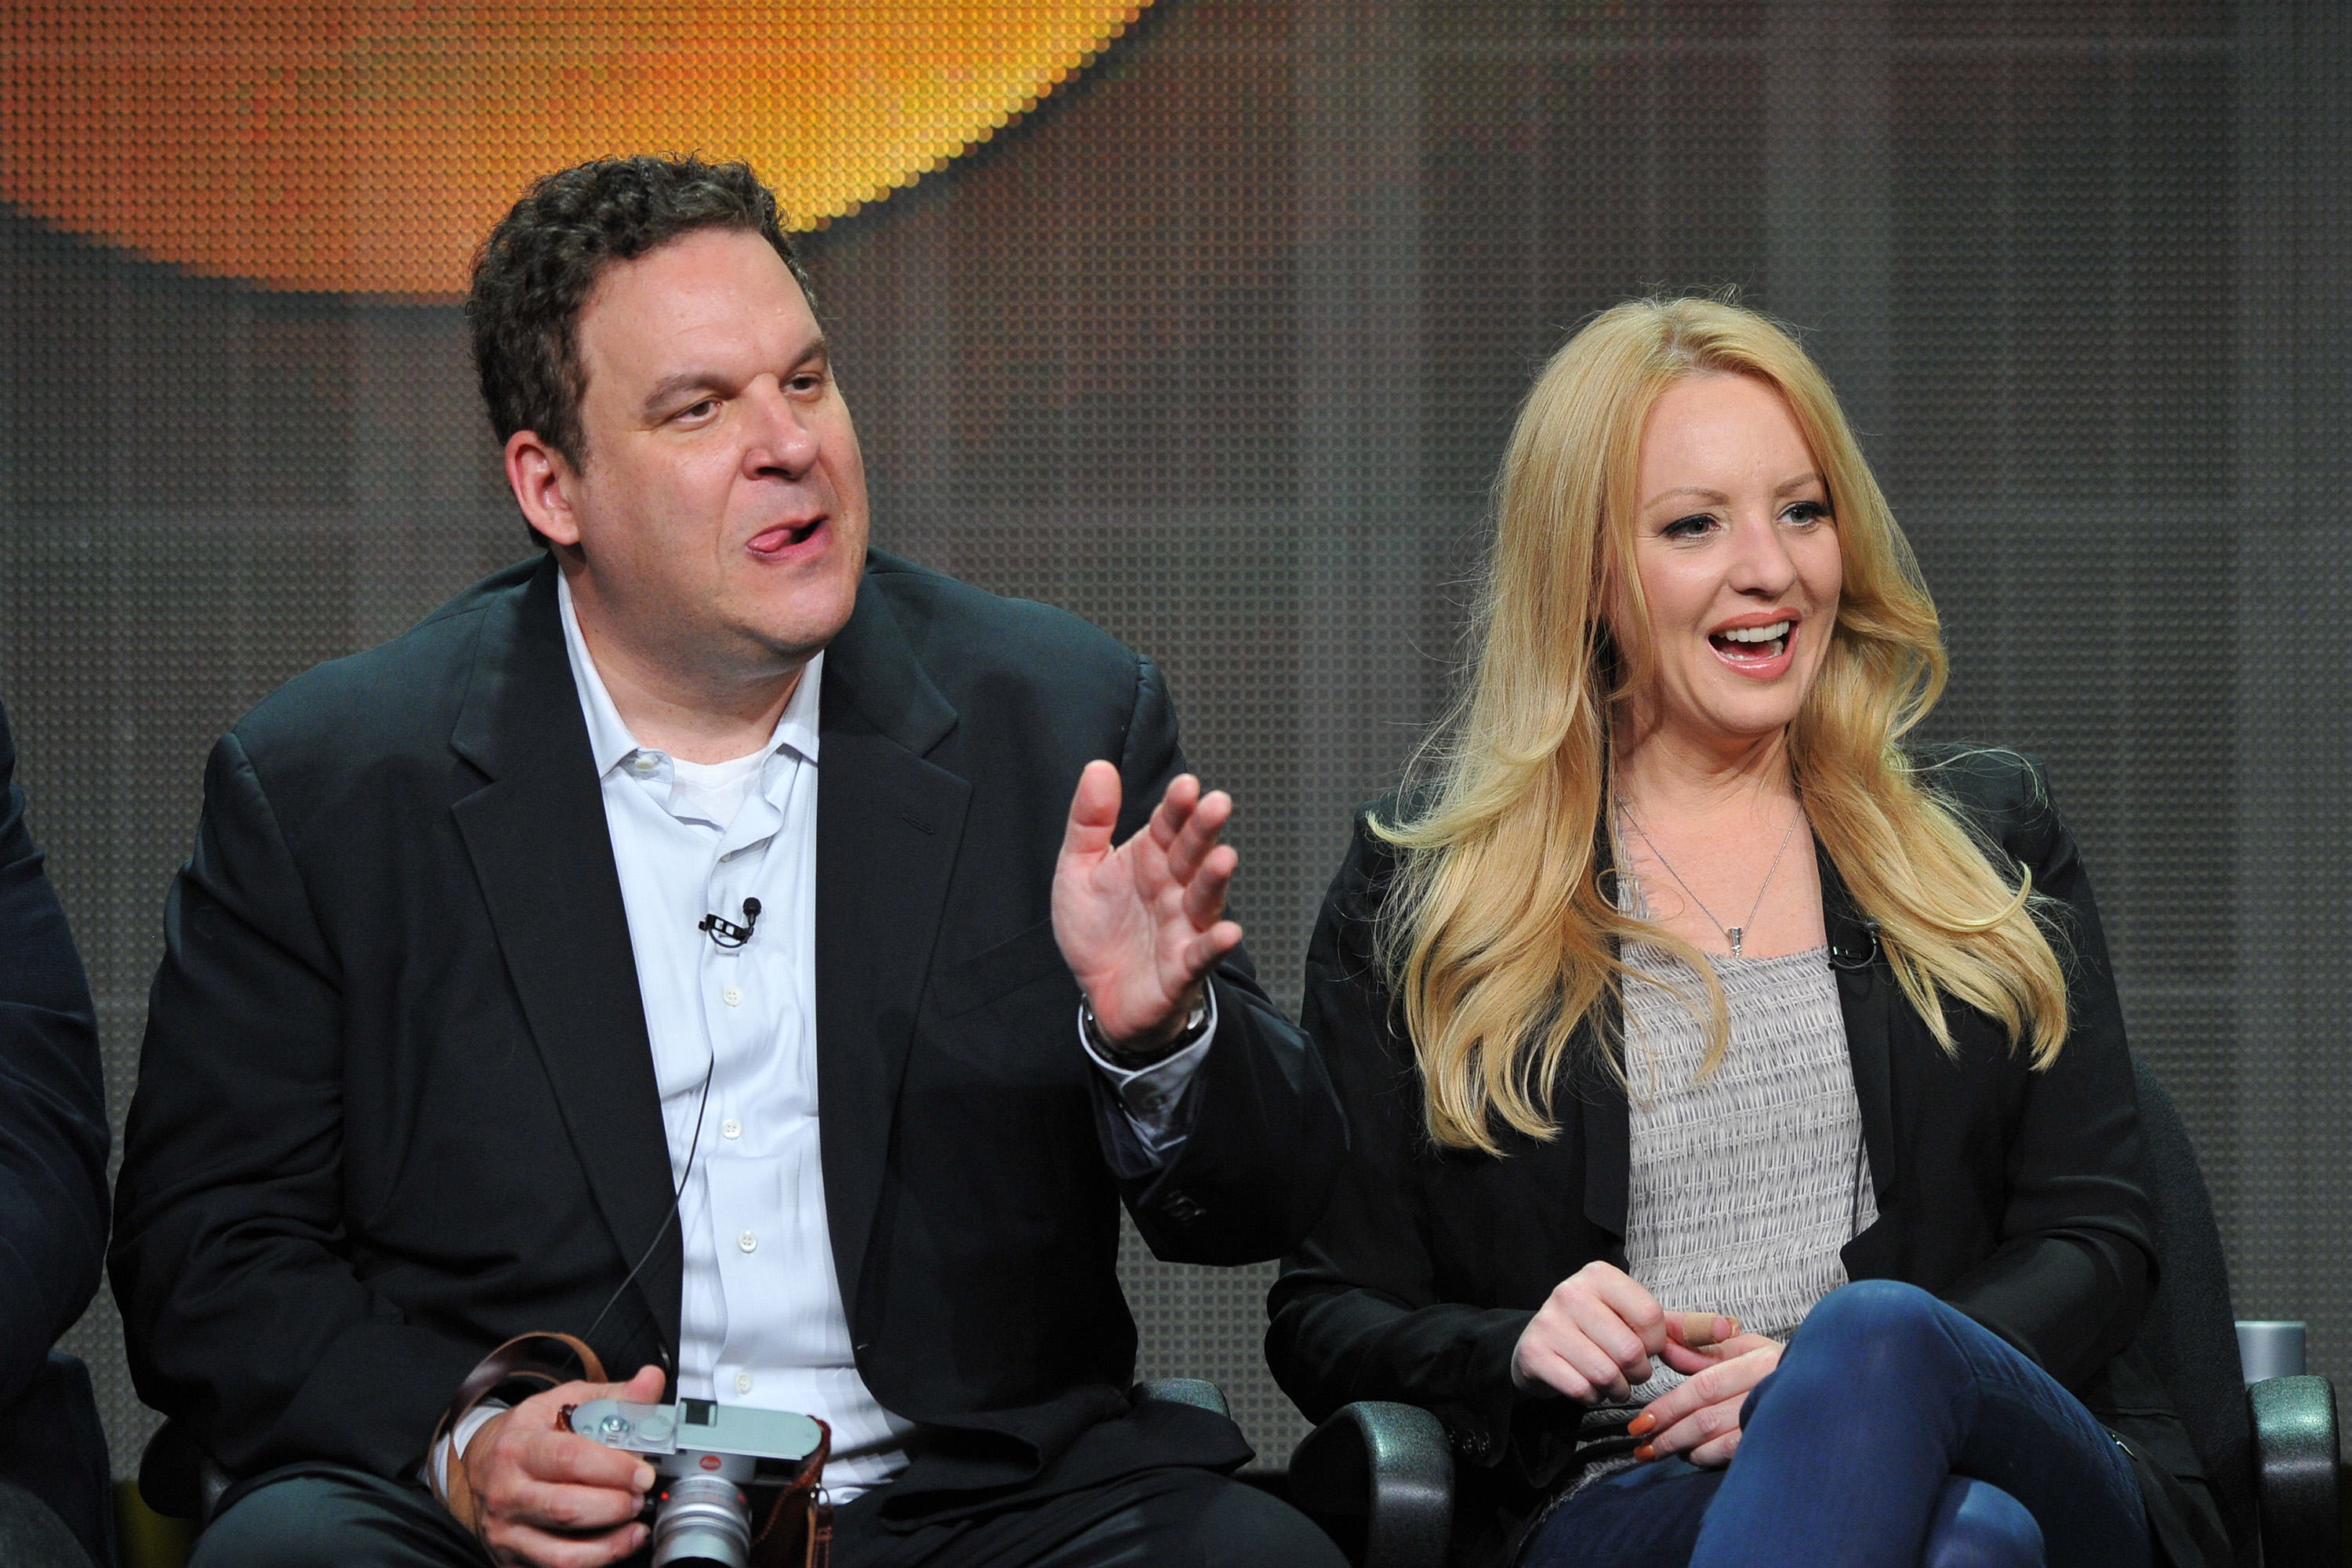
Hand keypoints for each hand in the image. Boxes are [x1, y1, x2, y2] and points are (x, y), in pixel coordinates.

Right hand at [444, 1364, 664, 1566]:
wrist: (479, 1464)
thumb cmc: (528, 1432)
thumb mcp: (563, 1402)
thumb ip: (613, 1396)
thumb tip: (651, 1381)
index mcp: (519, 1446)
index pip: (568, 1458)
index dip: (612, 1467)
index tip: (643, 1471)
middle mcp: (508, 1491)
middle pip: (567, 1508)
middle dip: (615, 1504)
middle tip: (642, 1493)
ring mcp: (508, 1529)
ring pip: (563, 1550)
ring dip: (611, 1539)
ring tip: (637, 1518)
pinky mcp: (514, 1556)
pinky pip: (560, 1566)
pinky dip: (599, 1558)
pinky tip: (624, 1541)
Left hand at [1052, 761, 1242, 1052]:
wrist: (1099, 993)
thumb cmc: (1098, 929)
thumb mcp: (1079, 869)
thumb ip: (1090, 821)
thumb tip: (1098, 768)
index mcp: (1151, 858)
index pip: (1169, 825)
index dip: (1178, 806)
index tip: (1186, 786)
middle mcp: (1173, 888)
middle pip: (1193, 854)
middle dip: (1204, 830)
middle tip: (1217, 805)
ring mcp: (1182, 927)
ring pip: (1204, 899)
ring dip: (1214, 879)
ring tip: (1224, 858)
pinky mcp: (1181, 968)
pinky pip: (1200, 955)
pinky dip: (1214, 945)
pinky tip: (1227, 932)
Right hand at [1511, 1260, 1739, 1403]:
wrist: (1539, 1348)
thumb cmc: (1597, 1333)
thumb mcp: (1637, 1322)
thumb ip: (1682, 1328)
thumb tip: (1730, 1328)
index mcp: (1600, 1275)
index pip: (1650, 1317)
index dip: (1654, 1344)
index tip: (1640, 1344)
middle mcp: (1571, 1292)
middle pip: (1631, 1350)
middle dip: (1636, 1372)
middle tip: (1624, 1368)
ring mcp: (1548, 1322)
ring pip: (1608, 1374)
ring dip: (1616, 1388)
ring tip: (1607, 1378)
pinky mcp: (1534, 1354)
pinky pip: (1582, 1389)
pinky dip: (1592, 1397)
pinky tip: (1585, 1384)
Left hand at [1627, 1330, 1783, 1468]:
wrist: (1823, 1392)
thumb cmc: (1777, 1366)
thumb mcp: (1743, 1347)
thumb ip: (1700, 1348)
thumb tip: (1663, 1347)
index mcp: (1760, 1361)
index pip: (1703, 1387)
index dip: (1669, 1406)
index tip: (1641, 1421)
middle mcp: (1771, 1391)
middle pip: (1706, 1418)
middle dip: (1667, 1433)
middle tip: (1641, 1445)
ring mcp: (1776, 1422)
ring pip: (1717, 1441)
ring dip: (1682, 1448)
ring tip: (1658, 1450)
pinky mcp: (1777, 1444)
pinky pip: (1733, 1456)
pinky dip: (1706, 1457)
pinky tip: (1691, 1455)